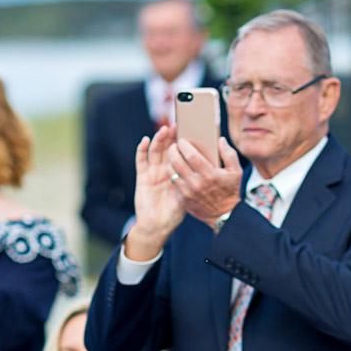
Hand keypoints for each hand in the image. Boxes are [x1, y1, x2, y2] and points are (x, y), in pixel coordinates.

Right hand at [122, 126, 187, 260]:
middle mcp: (165, 170)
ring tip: (165, 129)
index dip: (185, 141)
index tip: (192, 129)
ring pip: (155, 151)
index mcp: (178, 172)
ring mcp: (152, 172)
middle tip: (179, 124)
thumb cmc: (175, 212)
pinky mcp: (142, 177)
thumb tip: (210, 164)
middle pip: (168, 148)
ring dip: (159, 139)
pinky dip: (142, 149)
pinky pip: (141, 160)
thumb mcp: (191, 193)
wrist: (158, 226)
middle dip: (172, 136)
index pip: (182, 152)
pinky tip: (146, 140)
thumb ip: (197, 178)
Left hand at [168, 135, 242, 227]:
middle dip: (173, 150)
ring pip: (171, 172)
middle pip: (177, 162)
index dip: (184, 145)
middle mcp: (196, 184)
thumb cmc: (230, 191)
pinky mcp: (183, 200)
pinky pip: (173, 183)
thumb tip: (220, 139)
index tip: (182, 140)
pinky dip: (172, 174)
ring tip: (173, 156)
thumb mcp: (236, 172)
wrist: (225, 216)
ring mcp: (188, 193)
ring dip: (170, 162)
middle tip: (173, 145)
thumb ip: (229, 154)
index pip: (191, 155)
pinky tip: (175, 169)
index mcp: (209, 175)